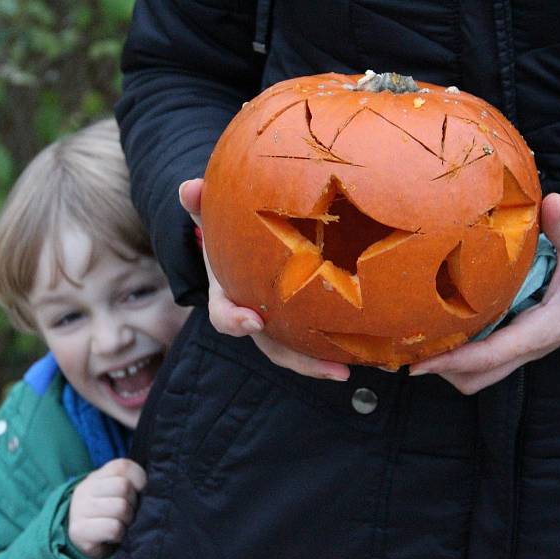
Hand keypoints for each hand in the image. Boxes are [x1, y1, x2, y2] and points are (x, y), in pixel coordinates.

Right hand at [67, 458, 146, 558]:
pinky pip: (113, 528)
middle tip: (130, 513)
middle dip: (134, 503)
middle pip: (123, 486)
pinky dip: (120, 534)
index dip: (139, 479)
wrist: (86, 542)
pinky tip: (115, 536)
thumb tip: (154, 488)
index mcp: (98, 476)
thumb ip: (132, 484)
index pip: (123, 466)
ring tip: (122, 524)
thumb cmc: (111, 514)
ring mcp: (80, 509)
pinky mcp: (79, 530)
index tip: (140, 492)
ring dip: (128, 520)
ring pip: (120, 508)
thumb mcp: (118, 494)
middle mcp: (86, 489)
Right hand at [179, 178, 349, 380]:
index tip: (253, 321)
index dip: (236, 321)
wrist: (239, 247)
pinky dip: (338, 348)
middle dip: (297, 361)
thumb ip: (201, 205)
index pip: (225, 315)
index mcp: (229, 297)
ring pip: (297, 351)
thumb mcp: (211, 217)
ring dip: (320, 364)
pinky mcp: (300, 325)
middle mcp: (255, 319)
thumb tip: (189, 187)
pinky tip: (369, 351)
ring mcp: (279, 326)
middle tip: (328, 369)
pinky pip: (317, 340)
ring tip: (347, 370)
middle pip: (271, 346)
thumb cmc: (227, 232)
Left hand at [409, 192, 559, 393]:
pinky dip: (456, 358)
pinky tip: (434, 333)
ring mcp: (519, 351)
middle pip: (476, 378)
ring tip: (413, 343)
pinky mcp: (513, 345)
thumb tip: (554, 201)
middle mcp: (528, 348)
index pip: (491, 355)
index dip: (454, 361)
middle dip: (441, 370)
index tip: (420, 363)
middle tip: (405, 351)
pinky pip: (480, 363)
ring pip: (476, 377)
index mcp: (542, 329)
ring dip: (446, 368)